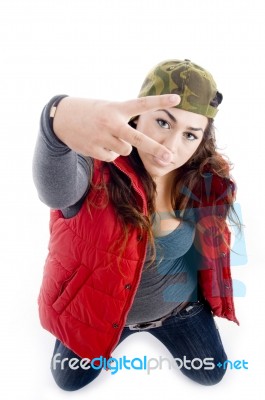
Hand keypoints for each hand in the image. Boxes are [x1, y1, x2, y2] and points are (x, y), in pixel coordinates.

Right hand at [53, 94, 179, 162]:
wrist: (61, 118)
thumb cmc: (91, 112)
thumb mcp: (108, 108)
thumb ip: (123, 120)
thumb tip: (133, 145)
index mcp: (117, 108)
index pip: (142, 104)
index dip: (160, 101)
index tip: (178, 99)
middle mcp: (111, 122)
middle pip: (137, 139)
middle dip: (155, 149)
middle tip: (169, 157)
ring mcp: (102, 137)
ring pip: (125, 150)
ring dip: (121, 146)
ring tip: (107, 136)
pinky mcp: (94, 149)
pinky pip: (112, 157)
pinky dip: (108, 152)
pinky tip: (97, 143)